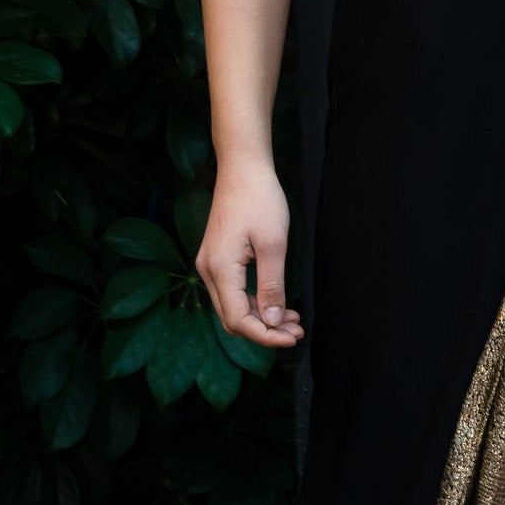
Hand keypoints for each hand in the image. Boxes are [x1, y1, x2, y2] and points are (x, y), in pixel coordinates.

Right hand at [197, 161, 303, 348]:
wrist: (242, 167)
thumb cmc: (259, 198)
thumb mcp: (273, 243)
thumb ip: (271, 286)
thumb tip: (273, 321)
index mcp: (220, 269)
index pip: (239, 320)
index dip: (266, 335)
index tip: (293, 337)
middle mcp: (207, 270)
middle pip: (232, 318)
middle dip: (264, 331)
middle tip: (297, 332)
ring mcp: (210, 264)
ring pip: (232, 307)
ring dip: (261, 318)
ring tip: (293, 320)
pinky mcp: (216, 258)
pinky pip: (232, 292)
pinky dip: (254, 302)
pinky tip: (277, 303)